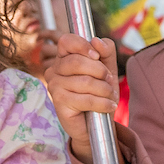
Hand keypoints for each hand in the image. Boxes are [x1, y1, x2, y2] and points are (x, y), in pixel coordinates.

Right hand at [40, 37, 118, 152]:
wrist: (96, 124)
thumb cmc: (99, 93)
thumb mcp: (107, 68)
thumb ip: (106, 51)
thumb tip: (96, 40)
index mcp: (63, 57)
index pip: (66, 41)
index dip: (83, 45)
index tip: (97, 56)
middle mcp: (54, 70)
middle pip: (78, 62)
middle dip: (101, 71)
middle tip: (109, 81)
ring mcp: (54, 86)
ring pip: (85, 81)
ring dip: (105, 90)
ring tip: (109, 96)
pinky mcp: (59, 103)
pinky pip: (86, 99)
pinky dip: (103, 103)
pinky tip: (109, 106)